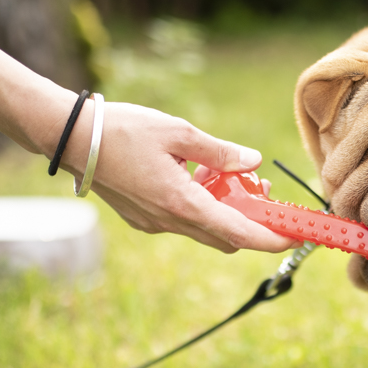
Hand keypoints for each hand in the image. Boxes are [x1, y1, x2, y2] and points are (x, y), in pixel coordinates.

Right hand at [65, 102, 296, 252]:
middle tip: (262, 193)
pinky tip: (194, 177)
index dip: (274, 238)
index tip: (298, 236)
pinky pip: (182, 222)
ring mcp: (153, 225)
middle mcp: (169, 222)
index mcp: (182, 204)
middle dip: (251, 223)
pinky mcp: (142, 219)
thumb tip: (252, 162)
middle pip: (226, 238)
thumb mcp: (178, 131)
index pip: (241, 234)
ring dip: (223, 212)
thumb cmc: (122, 129)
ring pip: (204, 230)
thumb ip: (219, 151)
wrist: (69, 139)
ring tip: (226, 177)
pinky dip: (199, 207)